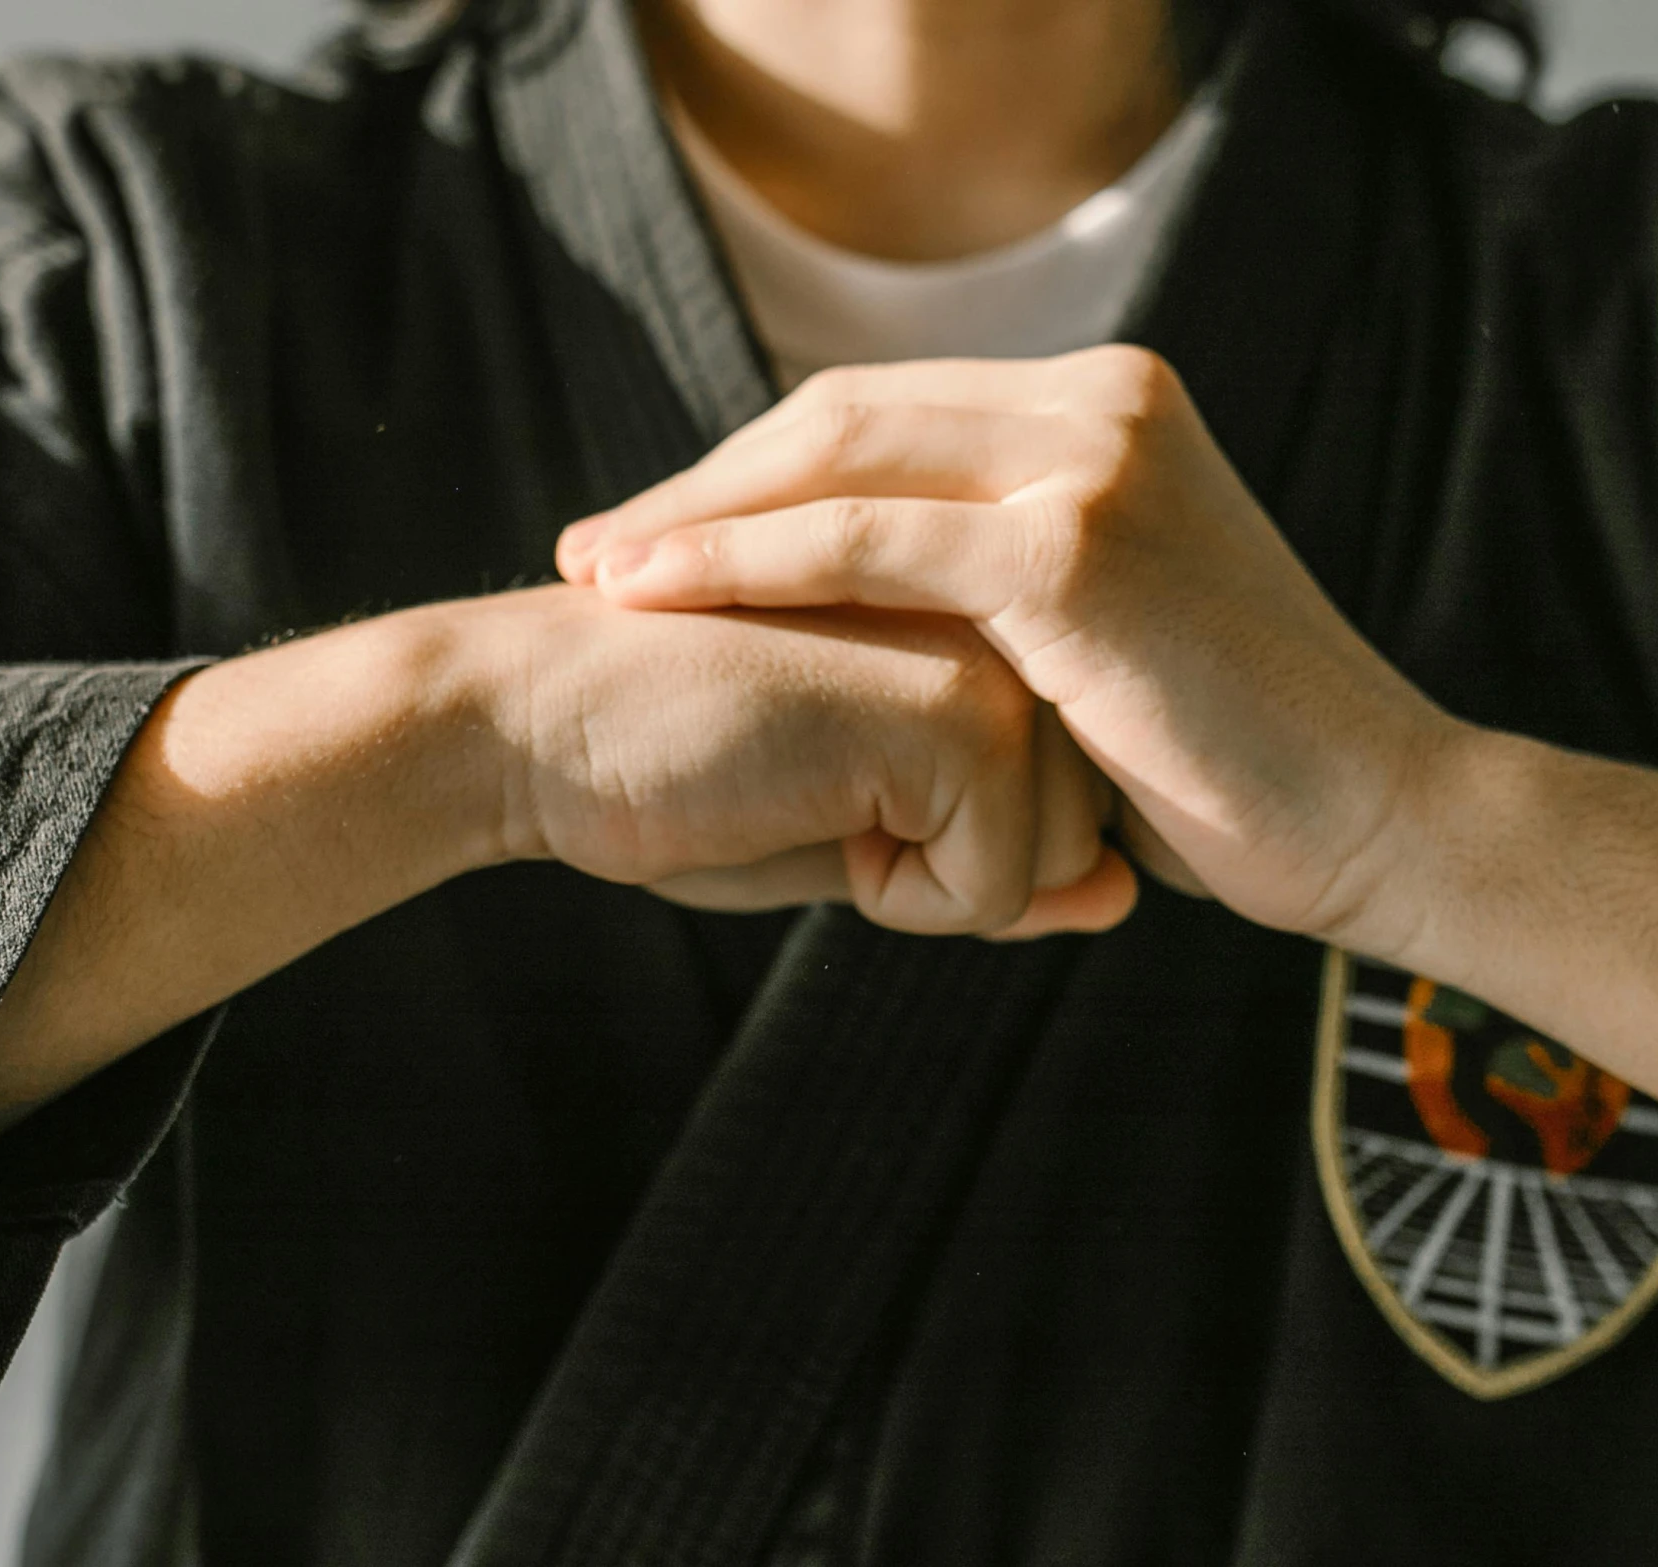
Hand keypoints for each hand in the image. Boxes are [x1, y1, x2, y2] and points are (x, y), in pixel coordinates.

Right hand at [456, 584, 1135, 936]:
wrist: (531, 721)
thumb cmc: (675, 772)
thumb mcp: (860, 835)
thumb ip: (997, 857)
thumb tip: (1126, 898)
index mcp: (979, 599)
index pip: (1066, 790)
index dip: (946, 835)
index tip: (831, 779)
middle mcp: (1003, 600)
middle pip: (1083, 829)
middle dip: (951, 860)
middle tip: (811, 786)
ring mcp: (993, 642)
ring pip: (1060, 863)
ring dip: (922, 877)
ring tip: (804, 785)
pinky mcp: (961, 704)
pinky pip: (998, 884)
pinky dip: (894, 895)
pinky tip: (798, 801)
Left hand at [558, 347, 1458, 947]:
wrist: (1373, 817)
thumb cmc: (1232, 764)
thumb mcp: (1108, 635)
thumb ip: (1008, 588)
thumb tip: (882, 616)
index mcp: (1104, 406)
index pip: (883, 413)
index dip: (756, 472)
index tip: (656, 535)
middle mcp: (1100, 402)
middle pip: (843, 416)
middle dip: (703, 486)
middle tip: (595, 550)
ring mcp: (1091, 460)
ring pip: (837, 462)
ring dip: (697, 518)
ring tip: (596, 575)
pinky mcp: (1074, 543)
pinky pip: (863, 539)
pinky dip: (745, 561)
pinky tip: (656, 595)